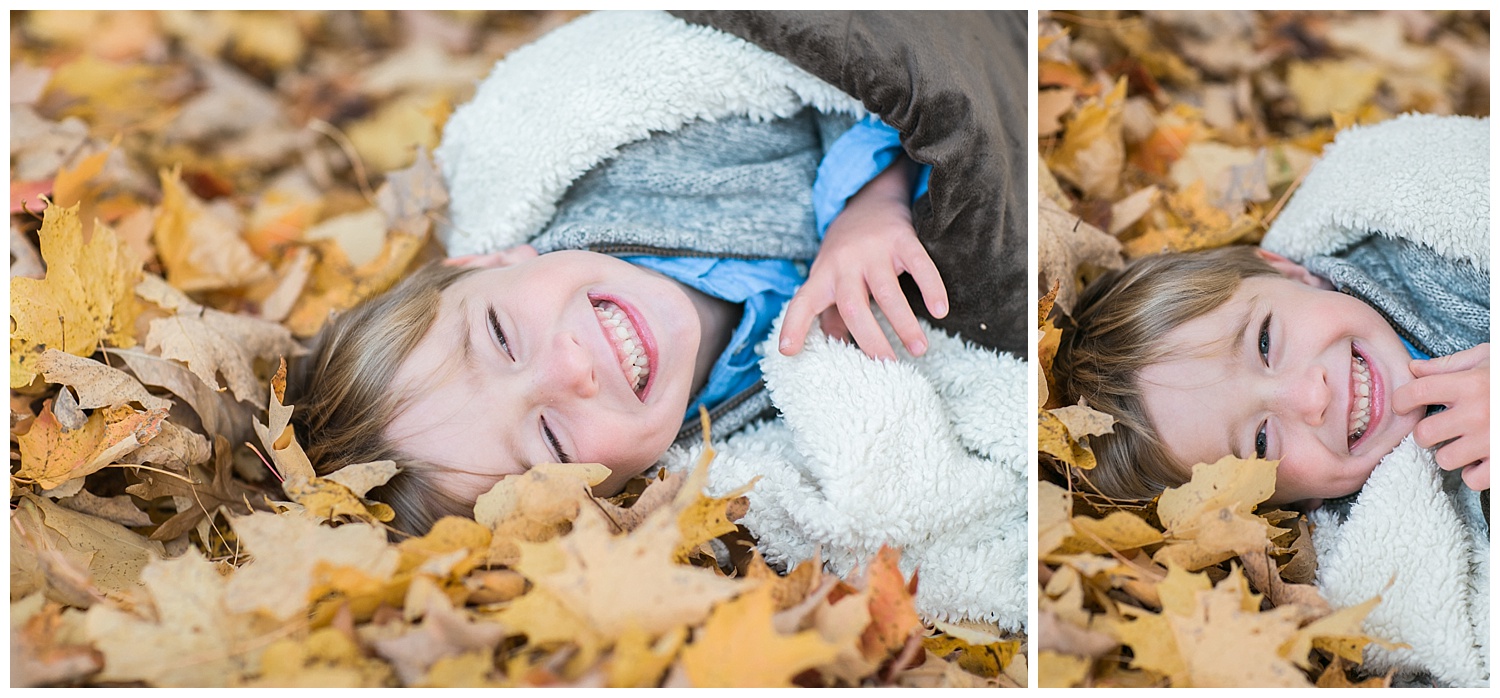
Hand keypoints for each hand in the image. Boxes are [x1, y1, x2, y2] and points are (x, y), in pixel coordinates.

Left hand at [778, 158, 947, 360]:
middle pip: (852, 306)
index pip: (802, 301)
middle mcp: (845, 263)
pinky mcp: (901, 238)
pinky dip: (931, 288)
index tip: (787, 350)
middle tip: (887, 366)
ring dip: (904, 324)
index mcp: (823, 275)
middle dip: (870, 340)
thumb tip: (836, 348)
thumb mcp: (831, 279)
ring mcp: (873, 250)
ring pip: (887, 292)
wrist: (869, 199)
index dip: (793, 326)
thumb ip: (830, 314)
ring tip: (919, 350)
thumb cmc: (848, 253)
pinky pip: (919, 265)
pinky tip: (940, 310)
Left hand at [1393, 343, 1488, 490]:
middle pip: (1423, 434)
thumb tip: (1414, 369)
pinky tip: (1483, 459)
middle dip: (1428, 433)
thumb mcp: (1490, 358)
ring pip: (1445, 460)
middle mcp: (1478, 413)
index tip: (1405, 405)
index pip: (1414, 393)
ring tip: (1468, 443)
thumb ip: (1451, 365)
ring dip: (1452, 454)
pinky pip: (1472, 480)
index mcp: (1471, 383)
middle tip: (1443, 428)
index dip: (1402, 401)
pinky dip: (1475, 473)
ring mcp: (1492, 441)